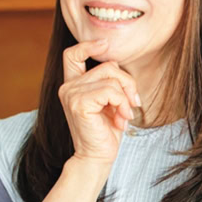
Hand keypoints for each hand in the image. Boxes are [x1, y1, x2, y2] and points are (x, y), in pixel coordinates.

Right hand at [59, 38, 142, 167]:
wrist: (97, 157)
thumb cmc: (105, 132)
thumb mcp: (110, 102)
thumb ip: (110, 83)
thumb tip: (118, 65)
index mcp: (73, 85)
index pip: (72, 55)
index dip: (88, 45)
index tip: (105, 44)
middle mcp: (68, 87)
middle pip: (108, 66)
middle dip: (127, 83)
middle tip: (133, 104)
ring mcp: (71, 94)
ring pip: (112, 78)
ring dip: (126, 97)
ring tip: (125, 115)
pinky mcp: (79, 103)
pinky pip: (111, 91)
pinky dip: (122, 104)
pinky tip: (121, 118)